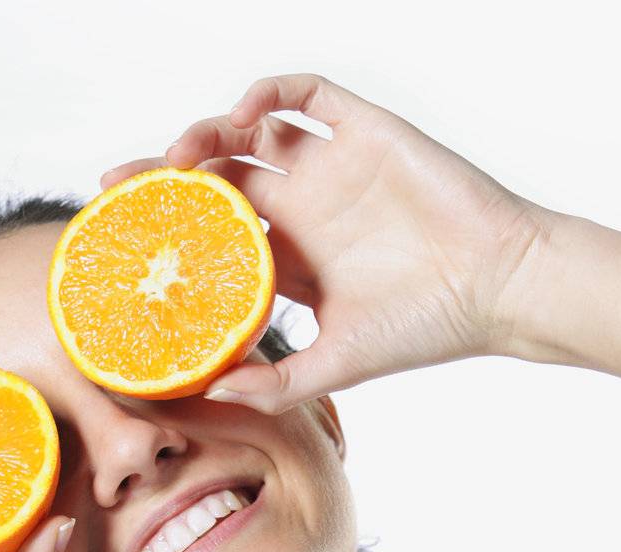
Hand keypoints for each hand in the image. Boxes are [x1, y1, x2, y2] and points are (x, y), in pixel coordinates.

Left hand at [100, 71, 552, 413]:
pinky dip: (271, 91)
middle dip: (167, 179)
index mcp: (293, 263)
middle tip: (123, 187)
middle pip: (218, 181)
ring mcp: (332, 169)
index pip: (214, 239)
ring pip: (251, 135)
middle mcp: (306, 212)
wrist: (497, 286)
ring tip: (181, 156)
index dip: (170, 234)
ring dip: (208, 134)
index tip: (125, 238)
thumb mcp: (337, 365)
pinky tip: (245, 113)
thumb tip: (210, 391)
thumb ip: (275, 382)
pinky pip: (307, 93)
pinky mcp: (363, 132)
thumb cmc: (427, 330)